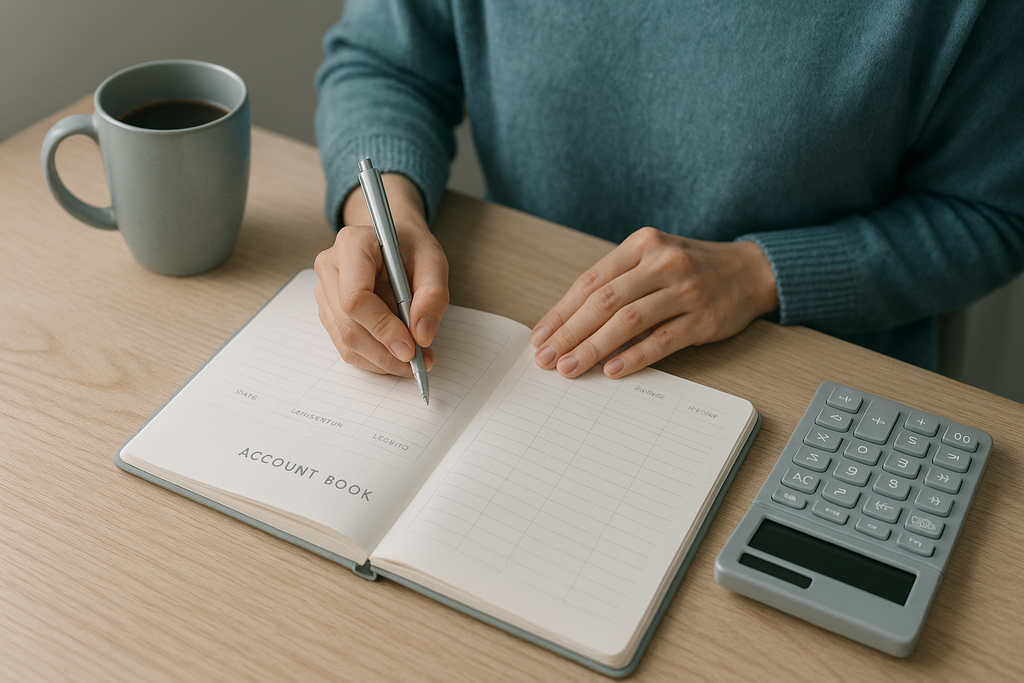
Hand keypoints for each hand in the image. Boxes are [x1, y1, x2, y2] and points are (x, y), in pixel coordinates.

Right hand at [314, 173, 448, 375]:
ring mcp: (325, 292)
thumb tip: (422, 335)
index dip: (382, 328)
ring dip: (382, 360)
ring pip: (346, 342)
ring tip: (414, 359)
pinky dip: (375, 358)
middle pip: (349, 325)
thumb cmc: (411, 248)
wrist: (394, 242)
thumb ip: (433, 295)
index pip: (355, 297)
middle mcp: (330, 268)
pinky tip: (397, 354)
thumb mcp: (434, 261)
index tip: (410, 347)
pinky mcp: (330, 312)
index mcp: (352, 245)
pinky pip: (347, 346)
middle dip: (386, 353)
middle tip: (419, 362)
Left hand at [530, 227, 777, 378]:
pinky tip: (612, 370)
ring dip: (594, 348)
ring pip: (629, 321)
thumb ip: (617, 283)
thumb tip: (568, 325)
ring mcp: (685, 290)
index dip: (561, 312)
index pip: (590, 282)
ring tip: (571, 368)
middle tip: (547, 359)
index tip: (540, 337)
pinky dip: (634, 356)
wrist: (750, 270)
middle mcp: (662, 263)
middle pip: (604, 301)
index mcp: (641, 245)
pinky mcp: (704, 319)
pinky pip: (662, 340)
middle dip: (570, 333)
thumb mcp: (653, 260)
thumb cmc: (690, 269)